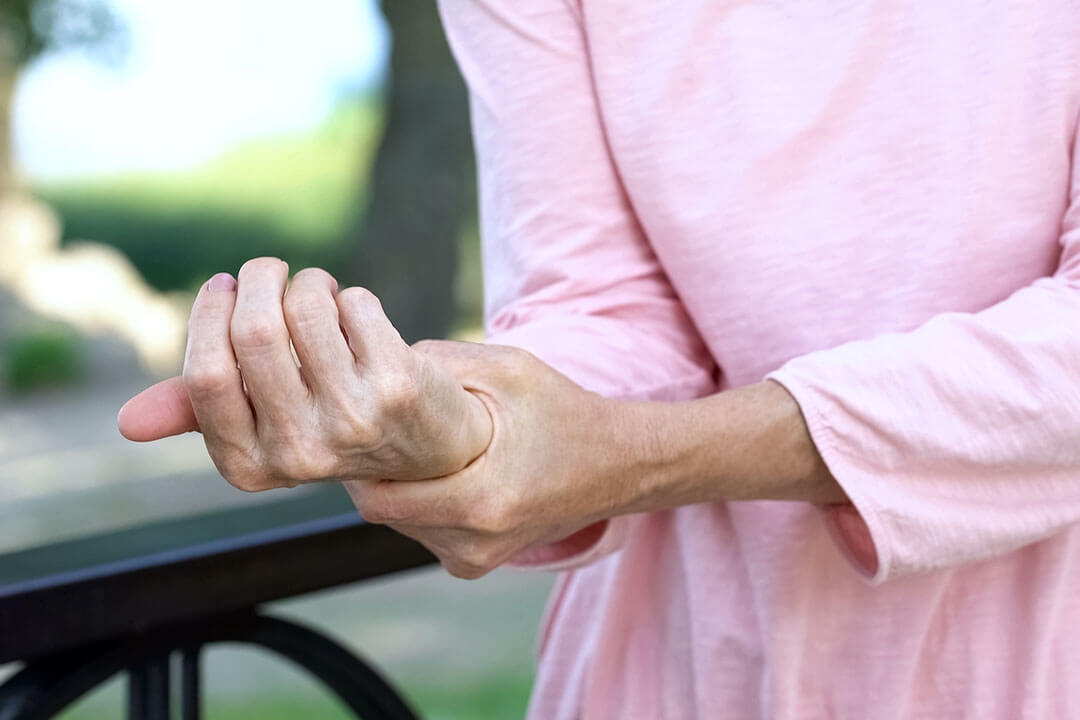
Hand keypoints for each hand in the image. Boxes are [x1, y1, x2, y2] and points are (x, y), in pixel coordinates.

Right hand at [118, 258, 492, 490]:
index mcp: (251, 466)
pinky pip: (354, 303)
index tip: (225, 287)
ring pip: (305, 307)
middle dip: (258, 280)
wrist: (431, 446)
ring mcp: (354, 420)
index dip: (212, 314)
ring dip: (309, 283)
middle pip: (254, 331)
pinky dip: (350, 296)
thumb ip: (201, 412)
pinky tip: (359, 317)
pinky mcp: (398, 385)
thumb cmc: (332, 422)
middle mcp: (301, 452)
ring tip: (319, 294)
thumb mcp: (264, 427)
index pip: (207, 375)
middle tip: (268, 272)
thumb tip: (128, 424)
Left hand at [344, 340, 637, 578]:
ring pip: (402, 524)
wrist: (621, 466)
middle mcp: (475, 544)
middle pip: (384, 512)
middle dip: (376, 471)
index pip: (378, 499)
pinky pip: (425, 532)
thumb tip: (374, 355)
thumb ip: (441, 361)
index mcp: (481, 502)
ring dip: (399, 488)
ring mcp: (476, 560)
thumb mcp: (508, 370)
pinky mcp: (476, 564)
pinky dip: (421, 503)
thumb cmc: (566, 412)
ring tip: (415, 449)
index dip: (358, 462)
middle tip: (380, 430)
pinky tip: (440, 472)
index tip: (356, 427)